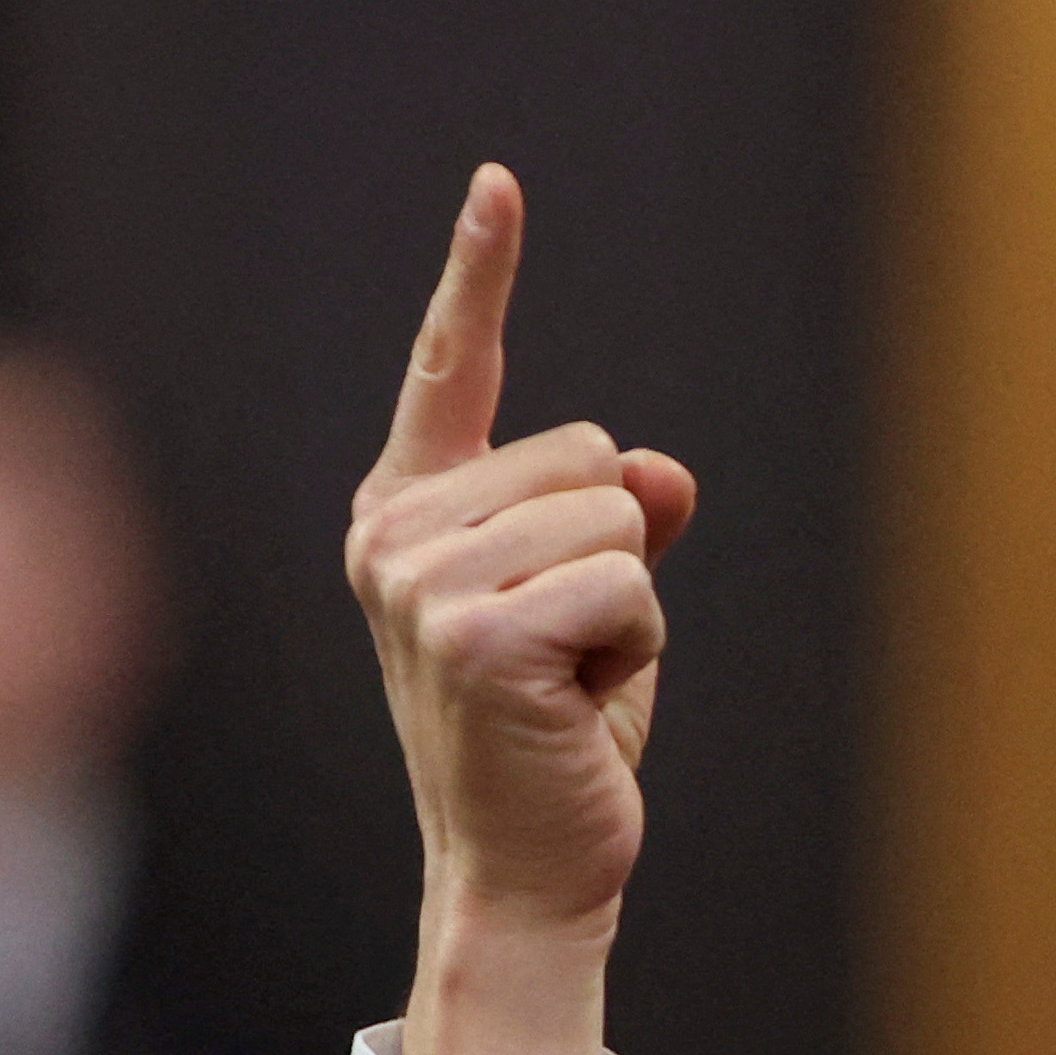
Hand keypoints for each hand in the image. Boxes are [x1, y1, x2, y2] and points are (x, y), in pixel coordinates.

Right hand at [345, 164, 696, 1054]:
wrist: (529, 870)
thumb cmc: (559, 743)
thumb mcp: (602, 614)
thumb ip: (624, 526)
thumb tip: (661, 469)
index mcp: (408, 515)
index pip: (452, 374)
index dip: (479, 276)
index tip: (502, 184)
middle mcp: (394, 535)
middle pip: (589, 456)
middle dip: (619, 555)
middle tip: (567, 657)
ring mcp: (421, 583)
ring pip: (618, 521)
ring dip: (631, 610)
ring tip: (570, 686)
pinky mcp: (475, 633)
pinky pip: (630, 580)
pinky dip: (637, 646)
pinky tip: (578, 707)